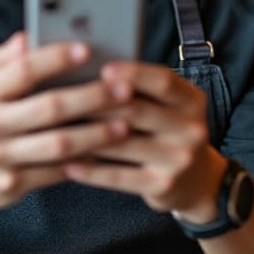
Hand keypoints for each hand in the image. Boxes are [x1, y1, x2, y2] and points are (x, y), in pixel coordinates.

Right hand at [0, 32, 132, 212]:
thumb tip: (28, 36)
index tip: (87, 48)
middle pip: (48, 108)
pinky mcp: (12, 184)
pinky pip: (56, 172)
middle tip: (123, 88)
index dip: (56, 58)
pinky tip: (106, 153)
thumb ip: (3, 58)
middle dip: (91, 97)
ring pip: (57, 144)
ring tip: (125, 124)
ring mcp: (0, 157)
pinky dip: (84, 163)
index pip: (22, 70)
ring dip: (95, 134)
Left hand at [63, 62, 225, 220]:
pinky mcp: (163, 186)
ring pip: (124, 144)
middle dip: (98, 103)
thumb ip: (141, 90)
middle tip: (64, 97)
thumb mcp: (169, 106)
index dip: (133, 73)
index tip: (102, 67)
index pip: (163, 81)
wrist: (196, 181)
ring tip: (57, 129)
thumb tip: (91, 71)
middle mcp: (192, 129)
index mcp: (192, 100)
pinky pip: (120, 176)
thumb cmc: (167, 130)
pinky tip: (68, 163)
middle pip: (138, 111)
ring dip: (87, 136)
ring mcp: (180, 159)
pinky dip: (92, 170)